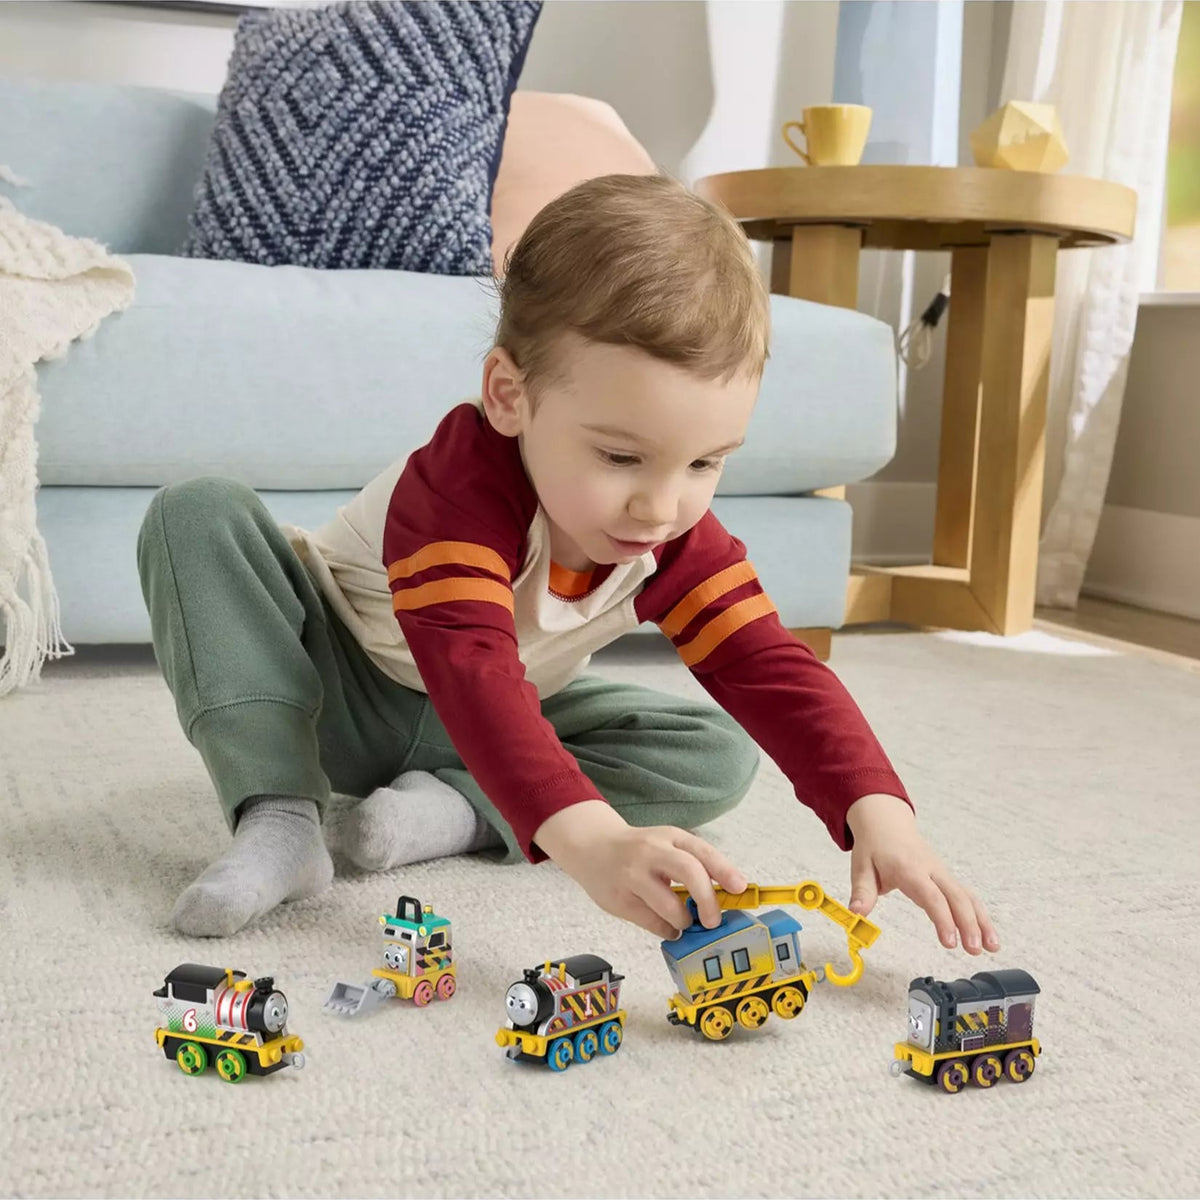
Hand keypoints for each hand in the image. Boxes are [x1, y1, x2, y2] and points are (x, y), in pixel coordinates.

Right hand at [534, 800, 746, 938]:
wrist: (591, 847)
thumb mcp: (665, 844)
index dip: (725, 870)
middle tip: (713, 920)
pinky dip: (666, 930)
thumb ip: (692, 863)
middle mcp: (652, 852)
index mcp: (669, 836)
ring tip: (683, 920)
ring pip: (670, 907)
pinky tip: (666, 925)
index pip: (702, 851)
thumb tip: (726, 895)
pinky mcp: (619, 900)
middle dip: (708, 900)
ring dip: (684, 921)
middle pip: (690, 872)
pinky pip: (653, 923)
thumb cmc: (638, 849)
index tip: (740, 888)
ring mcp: (633, 876)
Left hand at [845, 792, 998, 954]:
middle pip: (956, 896)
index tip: (950, 942)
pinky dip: (980, 915)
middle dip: (968, 923)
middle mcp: (931, 870)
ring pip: (967, 896)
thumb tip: (857, 914)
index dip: (942, 919)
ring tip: (992, 948)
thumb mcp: (861, 867)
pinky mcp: (947, 878)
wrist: (886, 822)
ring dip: (981, 921)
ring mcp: (942, 873)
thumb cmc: (874, 847)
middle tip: (973, 950)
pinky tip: (988, 936)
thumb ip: (862, 892)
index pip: (931, 896)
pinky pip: (967, 896)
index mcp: (909, 868)